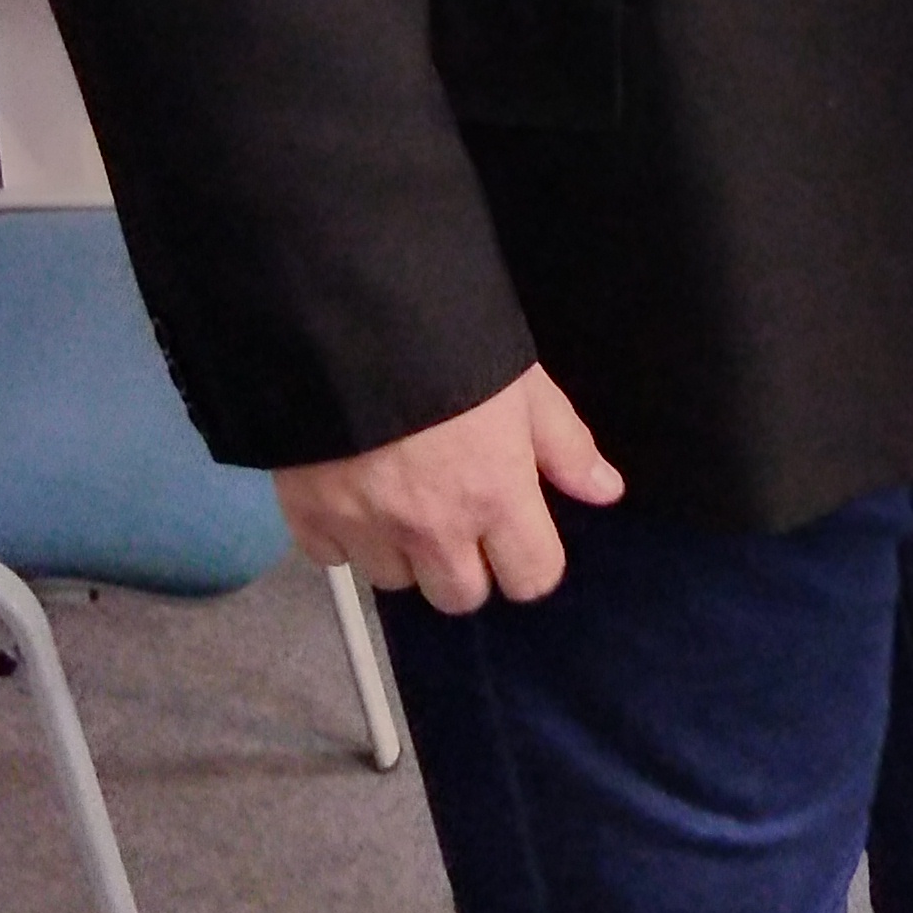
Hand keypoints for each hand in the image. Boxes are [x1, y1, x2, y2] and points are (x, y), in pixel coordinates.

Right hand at [274, 364, 623, 612]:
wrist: (343, 315)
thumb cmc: (443, 339)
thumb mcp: (521, 382)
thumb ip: (564, 444)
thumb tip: (605, 490)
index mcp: (495, 495)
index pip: (532, 579)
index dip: (530, 558)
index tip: (518, 533)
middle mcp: (433, 529)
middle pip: (460, 597)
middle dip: (465, 565)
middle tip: (456, 512)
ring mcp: (366, 528)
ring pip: (395, 581)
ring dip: (402, 551)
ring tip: (399, 493)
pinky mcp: (307, 517)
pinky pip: (333, 557)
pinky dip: (342, 535)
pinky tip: (352, 489)